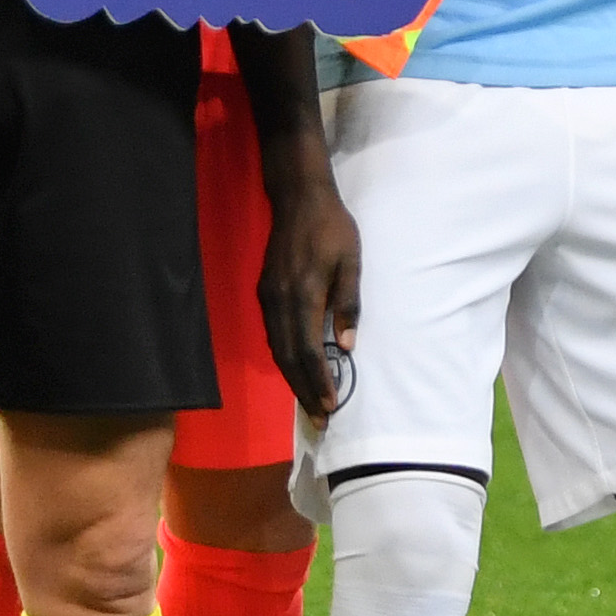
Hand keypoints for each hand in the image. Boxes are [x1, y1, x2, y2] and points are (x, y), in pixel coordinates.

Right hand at [257, 154, 361, 423]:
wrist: (298, 197)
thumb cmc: (332, 227)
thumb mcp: (351, 262)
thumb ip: (348, 304)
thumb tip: (346, 346)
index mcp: (304, 295)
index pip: (308, 350)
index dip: (318, 381)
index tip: (330, 406)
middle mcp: (280, 302)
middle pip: (288, 357)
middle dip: (303, 390)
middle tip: (319, 418)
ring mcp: (268, 297)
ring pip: (276, 349)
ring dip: (292, 378)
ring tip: (309, 401)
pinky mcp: (265, 292)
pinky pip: (272, 335)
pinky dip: (283, 358)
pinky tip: (295, 369)